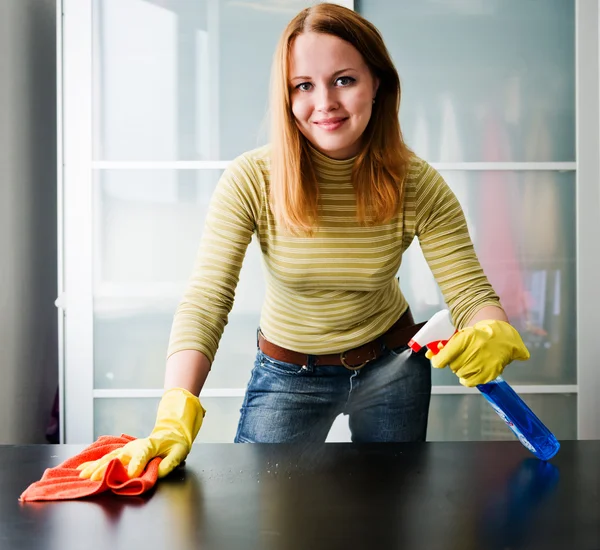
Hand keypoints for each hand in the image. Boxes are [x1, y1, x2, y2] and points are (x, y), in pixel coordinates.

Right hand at [78, 388, 205, 479]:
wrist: (171, 432)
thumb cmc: (176, 443)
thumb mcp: (179, 451)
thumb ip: (170, 462)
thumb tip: (158, 472)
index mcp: (151, 444)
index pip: (142, 454)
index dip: (137, 464)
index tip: (131, 474)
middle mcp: (135, 446)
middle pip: (119, 456)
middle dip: (106, 467)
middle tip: (95, 478)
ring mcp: (127, 449)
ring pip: (109, 457)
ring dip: (96, 466)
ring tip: (82, 474)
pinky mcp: (123, 453)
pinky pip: (107, 458)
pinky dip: (94, 462)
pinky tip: (81, 468)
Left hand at [426, 319, 529, 386]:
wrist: (502, 338)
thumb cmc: (478, 336)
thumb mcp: (461, 335)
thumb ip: (444, 346)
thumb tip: (428, 355)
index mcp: (466, 337)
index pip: (445, 356)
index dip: (438, 360)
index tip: (437, 361)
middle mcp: (475, 350)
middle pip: (452, 366)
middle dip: (453, 362)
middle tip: (460, 356)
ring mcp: (484, 363)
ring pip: (460, 374)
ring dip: (461, 369)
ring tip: (469, 361)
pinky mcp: (490, 373)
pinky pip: (469, 382)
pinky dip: (467, 378)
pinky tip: (472, 369)